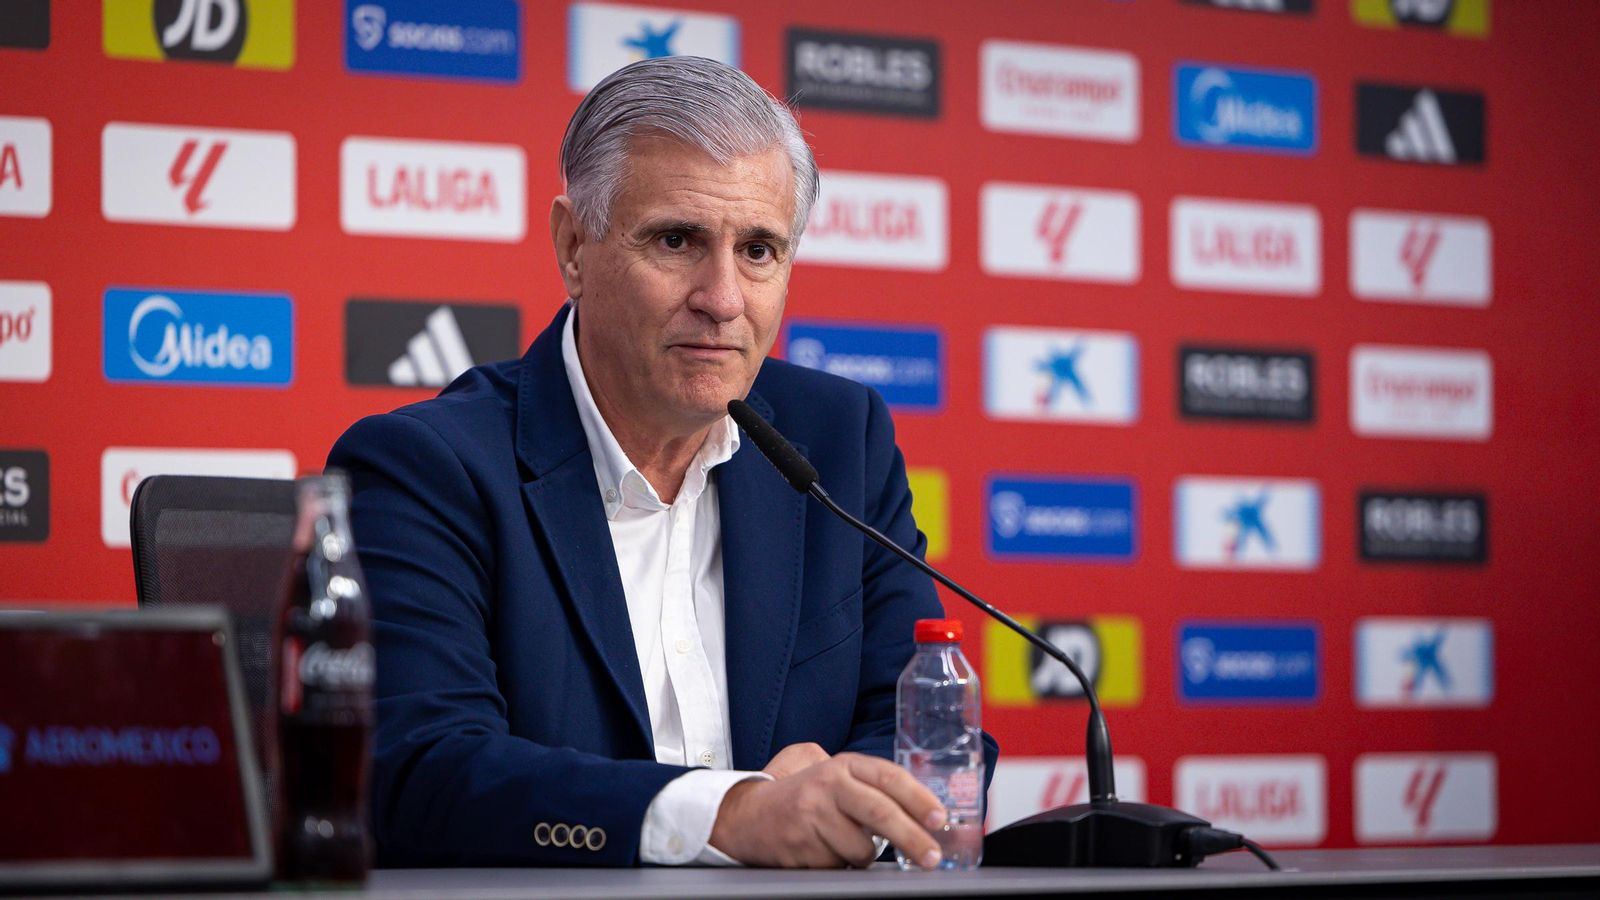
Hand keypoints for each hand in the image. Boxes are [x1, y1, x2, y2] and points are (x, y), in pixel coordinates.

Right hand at [709, 746, 946, 868]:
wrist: (745, 815)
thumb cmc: (799, 795)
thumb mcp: (830, 771)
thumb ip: (866, 780)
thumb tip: (917, 804)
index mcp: (842, 765)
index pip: (889, 778)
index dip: (918, 798)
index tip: (939, 819)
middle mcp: (827, 785)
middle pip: (880, 812)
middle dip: (912, 838)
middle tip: (932, 857)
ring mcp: (811, 816)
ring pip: (860, 848)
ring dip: (862, 855)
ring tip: (842, 842)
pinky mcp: (800, 845)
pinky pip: (837, 864)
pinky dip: (837, 863)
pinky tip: (821, 849)